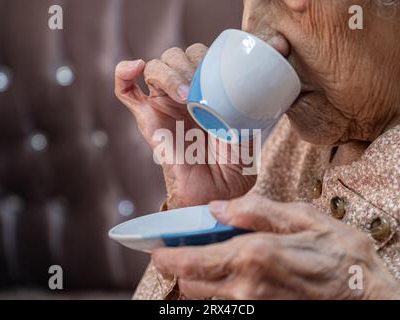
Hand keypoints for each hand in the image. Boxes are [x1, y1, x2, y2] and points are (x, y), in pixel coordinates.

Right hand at [115, 45, 255, 207]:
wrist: (214, 194)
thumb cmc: (235, 165)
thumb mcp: (253, 127)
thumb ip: (259, 98)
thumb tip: (275, 59)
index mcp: (207, 92)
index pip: (200, 55)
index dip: (206, 55)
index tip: (221, 70)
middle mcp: (183, 94)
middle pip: (176, 55)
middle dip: (187, 63)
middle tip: (199, 88)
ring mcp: (163, 104)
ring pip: (155, 67)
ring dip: (168, 72)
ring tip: (184, 95)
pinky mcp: (146, 118)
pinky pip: (125, 90)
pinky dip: (124, 73)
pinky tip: (134, 67)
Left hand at [153, 194, 399, 298]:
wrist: (369, 296)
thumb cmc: (341, 255)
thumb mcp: (303, 218)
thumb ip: (256, 211)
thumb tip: (217, 208)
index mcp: (253, 255)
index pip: (191, 262)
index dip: (167, 257)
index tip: (158, 250)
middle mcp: (246, 287)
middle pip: (191, 285)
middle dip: (183, 268)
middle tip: (188, 249)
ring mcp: (254, 307)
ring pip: (206, 299)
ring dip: (200, 281)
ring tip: (211, 261)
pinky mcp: (262, 315)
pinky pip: (227, 306)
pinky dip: (219, 292)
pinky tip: (233, 275)